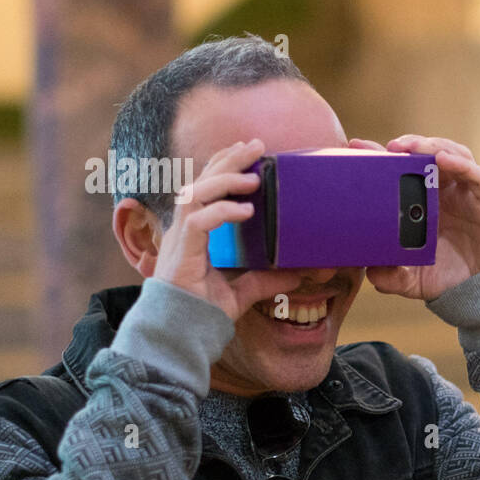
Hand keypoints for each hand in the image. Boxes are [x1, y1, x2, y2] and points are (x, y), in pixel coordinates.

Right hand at [154, 139, 296, 321]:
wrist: (182, 335)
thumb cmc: (203, 312)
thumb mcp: (244, 290)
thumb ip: (268, 279)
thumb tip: (300, 273)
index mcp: (194, 232)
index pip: (206, 187)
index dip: (223, 165)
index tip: (247, 149)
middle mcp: (184, 230)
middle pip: (201, 181)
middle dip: (227, 159)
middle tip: (255, 144)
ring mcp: (179, 240)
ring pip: (196, 194)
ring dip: (224, 180)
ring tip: (253, 176)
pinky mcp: (181, 254)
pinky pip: (198, 222)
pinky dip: (221, 212)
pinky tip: (245, 210)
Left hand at [361, 134, 479, 300]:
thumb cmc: (453, 280)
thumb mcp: (413, 280)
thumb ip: (390, 277)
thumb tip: (368, 272)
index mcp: (426, 203)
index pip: (404, 171)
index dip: (383, 156)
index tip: (357, 147)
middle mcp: (448, 193)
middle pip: (429, 154)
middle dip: (411, 144)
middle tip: (390, 146)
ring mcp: (469, 194)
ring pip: (454, 155)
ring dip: (433, 145)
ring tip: (413, 146)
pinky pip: (477, 174)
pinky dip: (460, 163)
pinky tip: (443, 158)